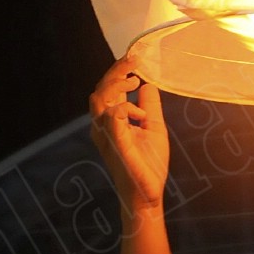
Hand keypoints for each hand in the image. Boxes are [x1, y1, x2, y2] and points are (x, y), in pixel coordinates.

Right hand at [90, 57, 168, 210]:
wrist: (148, 194)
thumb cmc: (148, 164)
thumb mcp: (154, 127)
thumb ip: (149, 106)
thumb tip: (148, 84)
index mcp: (112, 121)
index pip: (109, 89)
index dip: (118, 71)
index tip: (134, 59)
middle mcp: (104, 126)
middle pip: (100, 89)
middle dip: (115, 71)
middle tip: (133, 62)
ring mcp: (106, 136)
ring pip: (99, 99)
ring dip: (116, 84)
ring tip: (134, 81)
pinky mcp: (114, 145)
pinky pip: (112, 119)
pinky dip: (125, 109)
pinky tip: (140, 113)